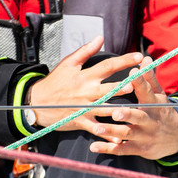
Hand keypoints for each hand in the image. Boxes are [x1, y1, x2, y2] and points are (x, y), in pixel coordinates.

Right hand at [25, 36, 177, 160]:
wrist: (36, 102)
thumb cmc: (55, 81)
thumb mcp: (68, 63)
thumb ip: (86, 51)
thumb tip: (100, 37)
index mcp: (86, 76)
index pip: (108, 66)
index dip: (124, 60)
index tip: (140, 57)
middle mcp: (87, 92)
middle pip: (109, 88)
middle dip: (124, 86)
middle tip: (139, 83)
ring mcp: (84, 108)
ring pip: (105, 110)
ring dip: (120, 111)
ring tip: (135, 112)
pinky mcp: (81, 121)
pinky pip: (96, 129)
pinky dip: (107, 135)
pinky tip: (119, 139)